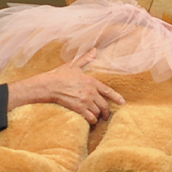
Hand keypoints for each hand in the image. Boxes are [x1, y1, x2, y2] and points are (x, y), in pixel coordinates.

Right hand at [8, 50, 126, 123]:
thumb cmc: (60, 75)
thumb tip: (94, 50)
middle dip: (106, 112)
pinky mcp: (79, 109)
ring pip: (97, 112)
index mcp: (91, 81)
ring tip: (97, 118)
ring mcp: (85, 101)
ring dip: (98, 116)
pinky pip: (90, 118)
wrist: (49, 85)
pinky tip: (90, 121)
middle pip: (104, 105)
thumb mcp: (74, 65)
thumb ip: (85, 59)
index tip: (122, 102)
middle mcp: (90, 92)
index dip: (116, 98)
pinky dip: (91, 120)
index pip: (108, 91)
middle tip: (106, 116)